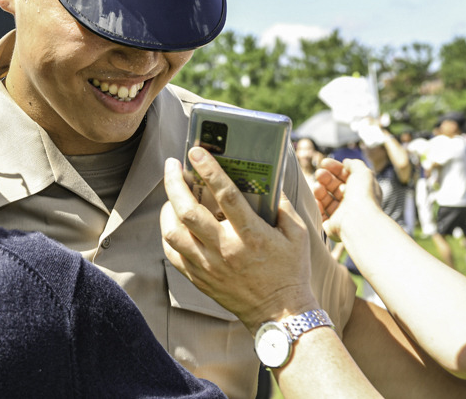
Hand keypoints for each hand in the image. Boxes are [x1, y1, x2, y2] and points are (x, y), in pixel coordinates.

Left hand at [160, 147, 317, 331]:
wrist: (281, 315)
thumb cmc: (291, 270)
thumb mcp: (298, 234)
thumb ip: (282, 205)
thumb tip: (268, 180)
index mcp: (252, 235)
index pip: (226, 195)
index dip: (209, 170)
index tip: (195, 151)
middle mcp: (226, 250)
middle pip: (188, 212)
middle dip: (175, 183)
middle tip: (172, 165)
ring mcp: (209, 266)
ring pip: (173, 232)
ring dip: (167, 207)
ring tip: (172, 192)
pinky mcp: (199, 279)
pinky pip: (173, 253)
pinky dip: (168, 233)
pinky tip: (173, 221)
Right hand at [313, 158, 382, 241]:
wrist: (358, 220)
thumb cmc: (363, 196)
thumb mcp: (363, 173)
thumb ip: (354, 164)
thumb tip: (346, 162)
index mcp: (361, 190)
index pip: (345, 177)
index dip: (335, 168)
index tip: (324, 163)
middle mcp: (352, 202)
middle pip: (334, 186)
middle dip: (325, 178)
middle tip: (319, 174)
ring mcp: (342, 214)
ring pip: (326, 199)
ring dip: (320, 190)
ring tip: (317, 187)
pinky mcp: (332, 225)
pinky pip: (321, 213)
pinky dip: (317, 205)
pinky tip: (318, 200)